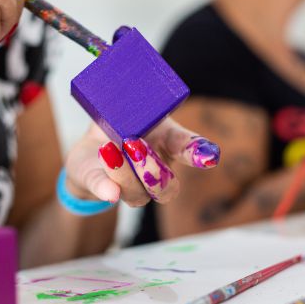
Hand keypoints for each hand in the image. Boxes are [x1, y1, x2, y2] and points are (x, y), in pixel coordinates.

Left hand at [65, 118, 219, 206]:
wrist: (94, 146)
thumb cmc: (124, 122)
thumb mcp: (134, 111)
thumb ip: (140, 109)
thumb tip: (136, 110)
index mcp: (170, 145)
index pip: (188, 150)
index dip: (199, 153)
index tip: (211, 156)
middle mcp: (157, 174)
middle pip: (166, 187)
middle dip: (152, 169)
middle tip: (135, 144)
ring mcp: (133, 187)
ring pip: (138, 195)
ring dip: (125, 174)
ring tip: (109, 151)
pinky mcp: (105, 189)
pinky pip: (107, 193)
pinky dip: (107, 190)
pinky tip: (109, 191)